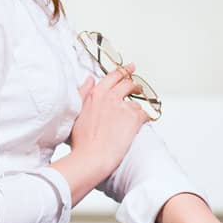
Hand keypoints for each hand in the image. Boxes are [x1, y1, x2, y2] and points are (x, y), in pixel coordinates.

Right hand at [67, 63, 151, 183]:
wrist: (91, 156)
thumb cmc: (81, 140)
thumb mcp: (76, 111)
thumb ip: (83, 92)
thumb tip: (89, 79)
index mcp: (95, 94)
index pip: (112, 77)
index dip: (123, 71)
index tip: (130, 67)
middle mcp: (110, 97)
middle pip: (127, 84)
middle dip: (134, 85)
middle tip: (138, 87)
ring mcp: (123, 107)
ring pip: (136, 102)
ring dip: (137, 107)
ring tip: (136, 115)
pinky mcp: (134, 119)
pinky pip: (146, 114)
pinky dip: (146, 118)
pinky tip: (143, 123)